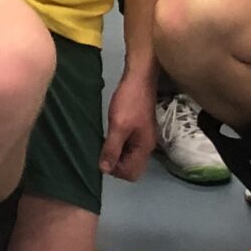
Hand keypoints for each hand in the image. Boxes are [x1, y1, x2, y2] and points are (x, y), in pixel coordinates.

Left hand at [99, 62, 157, 182]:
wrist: (139, 77)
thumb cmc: (130, 101)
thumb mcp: (118, 126)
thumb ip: (112, 149)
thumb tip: (104, 170)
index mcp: (144, 148)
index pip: (131, 173)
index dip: (115, 170)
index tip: (104, 156)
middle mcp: (147, 146)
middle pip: (132, 168)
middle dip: (116, 164)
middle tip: (103, 150)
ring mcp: (143, 137)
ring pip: (129, 157)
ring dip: (116, 154)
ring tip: (105, 141)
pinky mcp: (139, 129)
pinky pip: (128, 146)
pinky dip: (119, 145)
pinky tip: (110, 134)